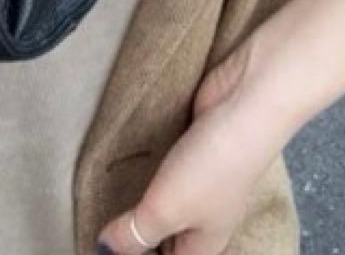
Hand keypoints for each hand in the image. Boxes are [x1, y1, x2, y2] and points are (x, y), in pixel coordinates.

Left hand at [94, 34, 286, 254]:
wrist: (246, 104)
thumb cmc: (210, 167)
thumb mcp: (166, 209)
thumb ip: (135, 232)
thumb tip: (104, 251)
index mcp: (203, 242)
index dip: (139, 254)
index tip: (105, 242)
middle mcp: (205, 214)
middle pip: (166, 231)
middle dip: (135, 224)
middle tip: (97, 210)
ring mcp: (201, 176)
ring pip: (165, 192)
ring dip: (138, 189)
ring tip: (101, 183)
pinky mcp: (194, 143)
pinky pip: (166, 161)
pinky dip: (146, 160)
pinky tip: (122, 152)